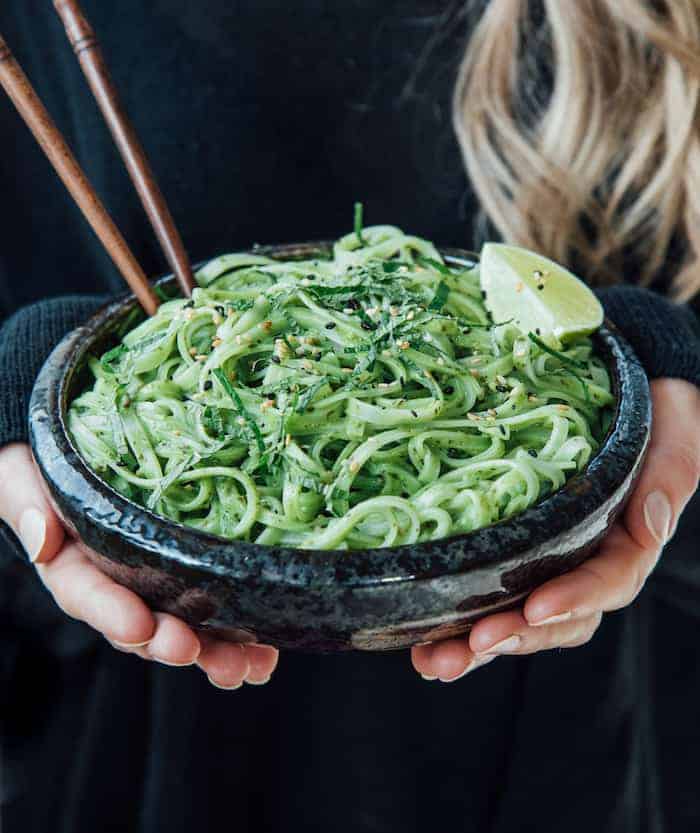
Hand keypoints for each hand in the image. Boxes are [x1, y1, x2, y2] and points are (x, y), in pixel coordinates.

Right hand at [0, 443, 277, 689]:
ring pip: (183, 627)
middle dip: (169, 643)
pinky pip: (215, 610)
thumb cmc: (45, 464)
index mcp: (72, 564)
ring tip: (247, 666)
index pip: (87, 594)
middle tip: (192, 651)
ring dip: (215, 652)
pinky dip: (241, 634)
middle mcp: (116, 584)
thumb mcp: (23, 476)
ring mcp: (156, 583)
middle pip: (141, 625)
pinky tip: (267, 652)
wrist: (81, 449)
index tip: (140, 627)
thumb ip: (28, 504)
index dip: (111, 613)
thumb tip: (44, 539)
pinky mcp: (191, 574)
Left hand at [412, 378, 699, 682]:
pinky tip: (424, 646)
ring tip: (435, 661)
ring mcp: (547, 563)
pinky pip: (490, 599)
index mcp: (626, 539)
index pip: (607, 581)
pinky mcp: (512, 555)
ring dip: (478, 646)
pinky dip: (459, 627)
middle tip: (472, 644)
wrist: (618, 395)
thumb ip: (670, 472)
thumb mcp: (673, 427)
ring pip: (518, 620)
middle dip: (514, 636)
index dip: (573, 599)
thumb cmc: (651, 409)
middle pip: (557, 618)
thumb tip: (651, 522)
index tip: (534, 607)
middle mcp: (586, 561)